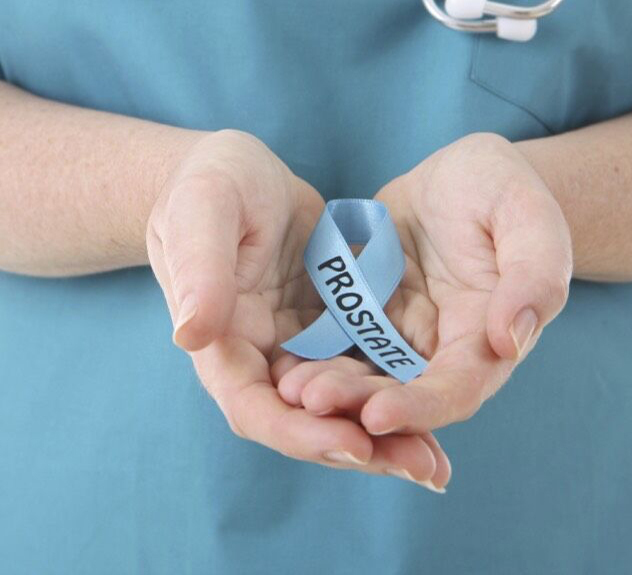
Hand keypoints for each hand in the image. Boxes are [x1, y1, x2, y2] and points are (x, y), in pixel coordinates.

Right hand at [146, 129, 451, 480]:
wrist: (234, 164)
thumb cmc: (208, 181)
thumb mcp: (203, 211)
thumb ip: (200, 268)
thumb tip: (191, 334)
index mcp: (220, 342)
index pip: (253, 408)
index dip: (300, 433)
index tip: (353, 442)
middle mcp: (258, 358)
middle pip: (304, 422)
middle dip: (361, 449)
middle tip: (422, 466)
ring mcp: (297, 347)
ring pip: (341, 406)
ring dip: (386, 435)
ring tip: (437, 464)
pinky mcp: (331, 329)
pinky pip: (365, 369)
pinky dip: (397, 393)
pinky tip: (440, 407)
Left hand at [274, 133, 571, 464]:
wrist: (461, 175)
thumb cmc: (502, 187)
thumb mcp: (526, 214)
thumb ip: (533, 274)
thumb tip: (509, 341)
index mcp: (488, 337)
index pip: (458, 389)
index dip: (420, 408)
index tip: (376, 416)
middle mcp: (443, 351)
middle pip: (402, 395)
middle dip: (357, 405)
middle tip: (308, 400)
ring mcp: (400, 337)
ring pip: (363, 377)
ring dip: (330, 389)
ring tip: (288, 389)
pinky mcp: (366, 318)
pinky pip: (337, 345)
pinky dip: (313, 358)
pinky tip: (278, 362)